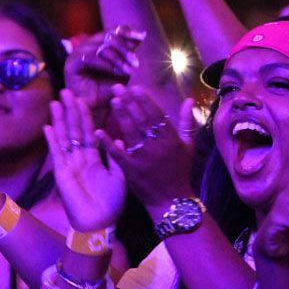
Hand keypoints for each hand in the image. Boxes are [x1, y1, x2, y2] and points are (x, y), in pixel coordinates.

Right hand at [45, 89, 126, 232]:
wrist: (100, 223)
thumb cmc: (111, 203)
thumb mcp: (119, 176)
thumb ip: (116, 157)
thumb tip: (117, 138)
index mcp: (95, 158)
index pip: (89, 132)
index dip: (86, 116)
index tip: (83, 99)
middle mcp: (80, 158)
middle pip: (75, 130)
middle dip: (71, 111)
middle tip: (67, 92)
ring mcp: (70, 164)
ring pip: (64, 137)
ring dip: (60, 120)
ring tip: (56, 102)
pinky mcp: (62, 173)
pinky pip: (57, 153)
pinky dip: (53, 140)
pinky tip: (48, 126)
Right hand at [65, 25, 145, 123]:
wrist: (97, 109)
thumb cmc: (110, 89)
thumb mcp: (123, 69)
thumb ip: (129, 53)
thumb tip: (140, 36)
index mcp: (98, 43)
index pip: (113, 31)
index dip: (127, 32)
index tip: (142, 37)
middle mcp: (86, 45)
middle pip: (108, 37)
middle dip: (125, 49)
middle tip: (136, 62)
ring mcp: (76, 53)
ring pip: (101, 47)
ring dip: (118, 58)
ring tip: (130, 70)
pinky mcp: (71, 64)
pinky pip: (91, 58)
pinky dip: (107, 65)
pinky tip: (118, 72)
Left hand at [97, 85, 196, 208]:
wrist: (173, 201)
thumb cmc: (181, 171)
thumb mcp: (188, 146)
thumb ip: (187, 122)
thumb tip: (189, 100)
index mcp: (171, 139)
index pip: (157, 115)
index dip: (145, 101)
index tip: (136, 88)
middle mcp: (158, 147)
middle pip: (142, 121)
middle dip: (130, 103)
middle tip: (118, 88)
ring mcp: (144, 159)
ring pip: (131, 133)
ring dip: (121, 116)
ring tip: (113, 101)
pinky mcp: (132, 171)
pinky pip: (118, 154)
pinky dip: (108, 143)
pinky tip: (98, 131)